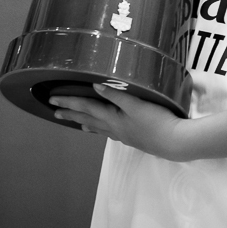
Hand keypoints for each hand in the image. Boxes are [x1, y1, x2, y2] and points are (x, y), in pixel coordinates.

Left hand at [50, 83, 188, 160]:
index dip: (69, 102)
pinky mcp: (132, 138)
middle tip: (55, 112)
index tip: (52, 101)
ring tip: (76, 123)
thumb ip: (115, 94)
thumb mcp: (136, 104)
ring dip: (85, 122)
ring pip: (98, 127)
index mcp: (112, 117)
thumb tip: (95, 85)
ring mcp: (122, 135)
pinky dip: (101, 129)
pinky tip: (106, 130)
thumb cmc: (156, 120)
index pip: (86, 107)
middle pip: (88, 118)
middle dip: (71, 113)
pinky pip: (109, 132)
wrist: (174, 142)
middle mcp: (113, 128)